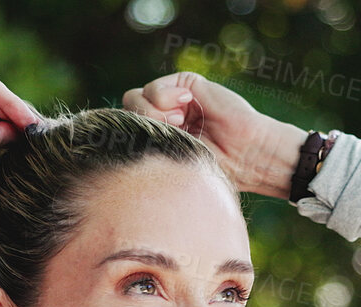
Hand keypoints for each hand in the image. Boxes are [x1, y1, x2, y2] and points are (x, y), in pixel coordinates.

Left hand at [121, 71, 307, 199]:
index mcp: (158, 140)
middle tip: (171, 134)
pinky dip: (164, 96)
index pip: (124, 133)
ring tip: (180, 122)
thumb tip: (111, 137)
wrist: (248, 155)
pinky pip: (154, 86)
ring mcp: (172, 100)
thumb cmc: (214, 168)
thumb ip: (143, 148)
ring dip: (154, 113)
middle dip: (142, 126)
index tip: (154, 152)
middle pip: (125, 115)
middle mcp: (162, 118)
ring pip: (134, 99)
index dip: (131, 140)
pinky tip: (185, 105)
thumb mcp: (171, 163)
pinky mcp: (184, 84)